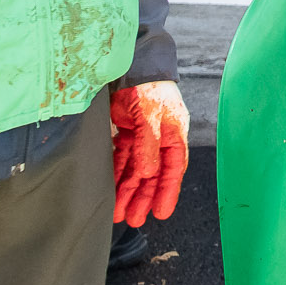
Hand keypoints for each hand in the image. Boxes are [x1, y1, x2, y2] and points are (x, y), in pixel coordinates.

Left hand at [111, 82, 190, 227]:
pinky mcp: (127, 132)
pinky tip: (111, 188)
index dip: (168, 192)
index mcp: (174, 134)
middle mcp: (161, 138)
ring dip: (128, 190)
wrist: (131, 65)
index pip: (173, 169)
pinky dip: (117, 173)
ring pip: (136, 169)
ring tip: (118, 213)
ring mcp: (143, 136)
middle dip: (144, 197)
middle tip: (134, 220)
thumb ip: (149, 146)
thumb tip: (148, 174)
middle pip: (153, 174)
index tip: (161, 213)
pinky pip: (122, 158)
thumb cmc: (149, 87)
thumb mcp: (152, 116)